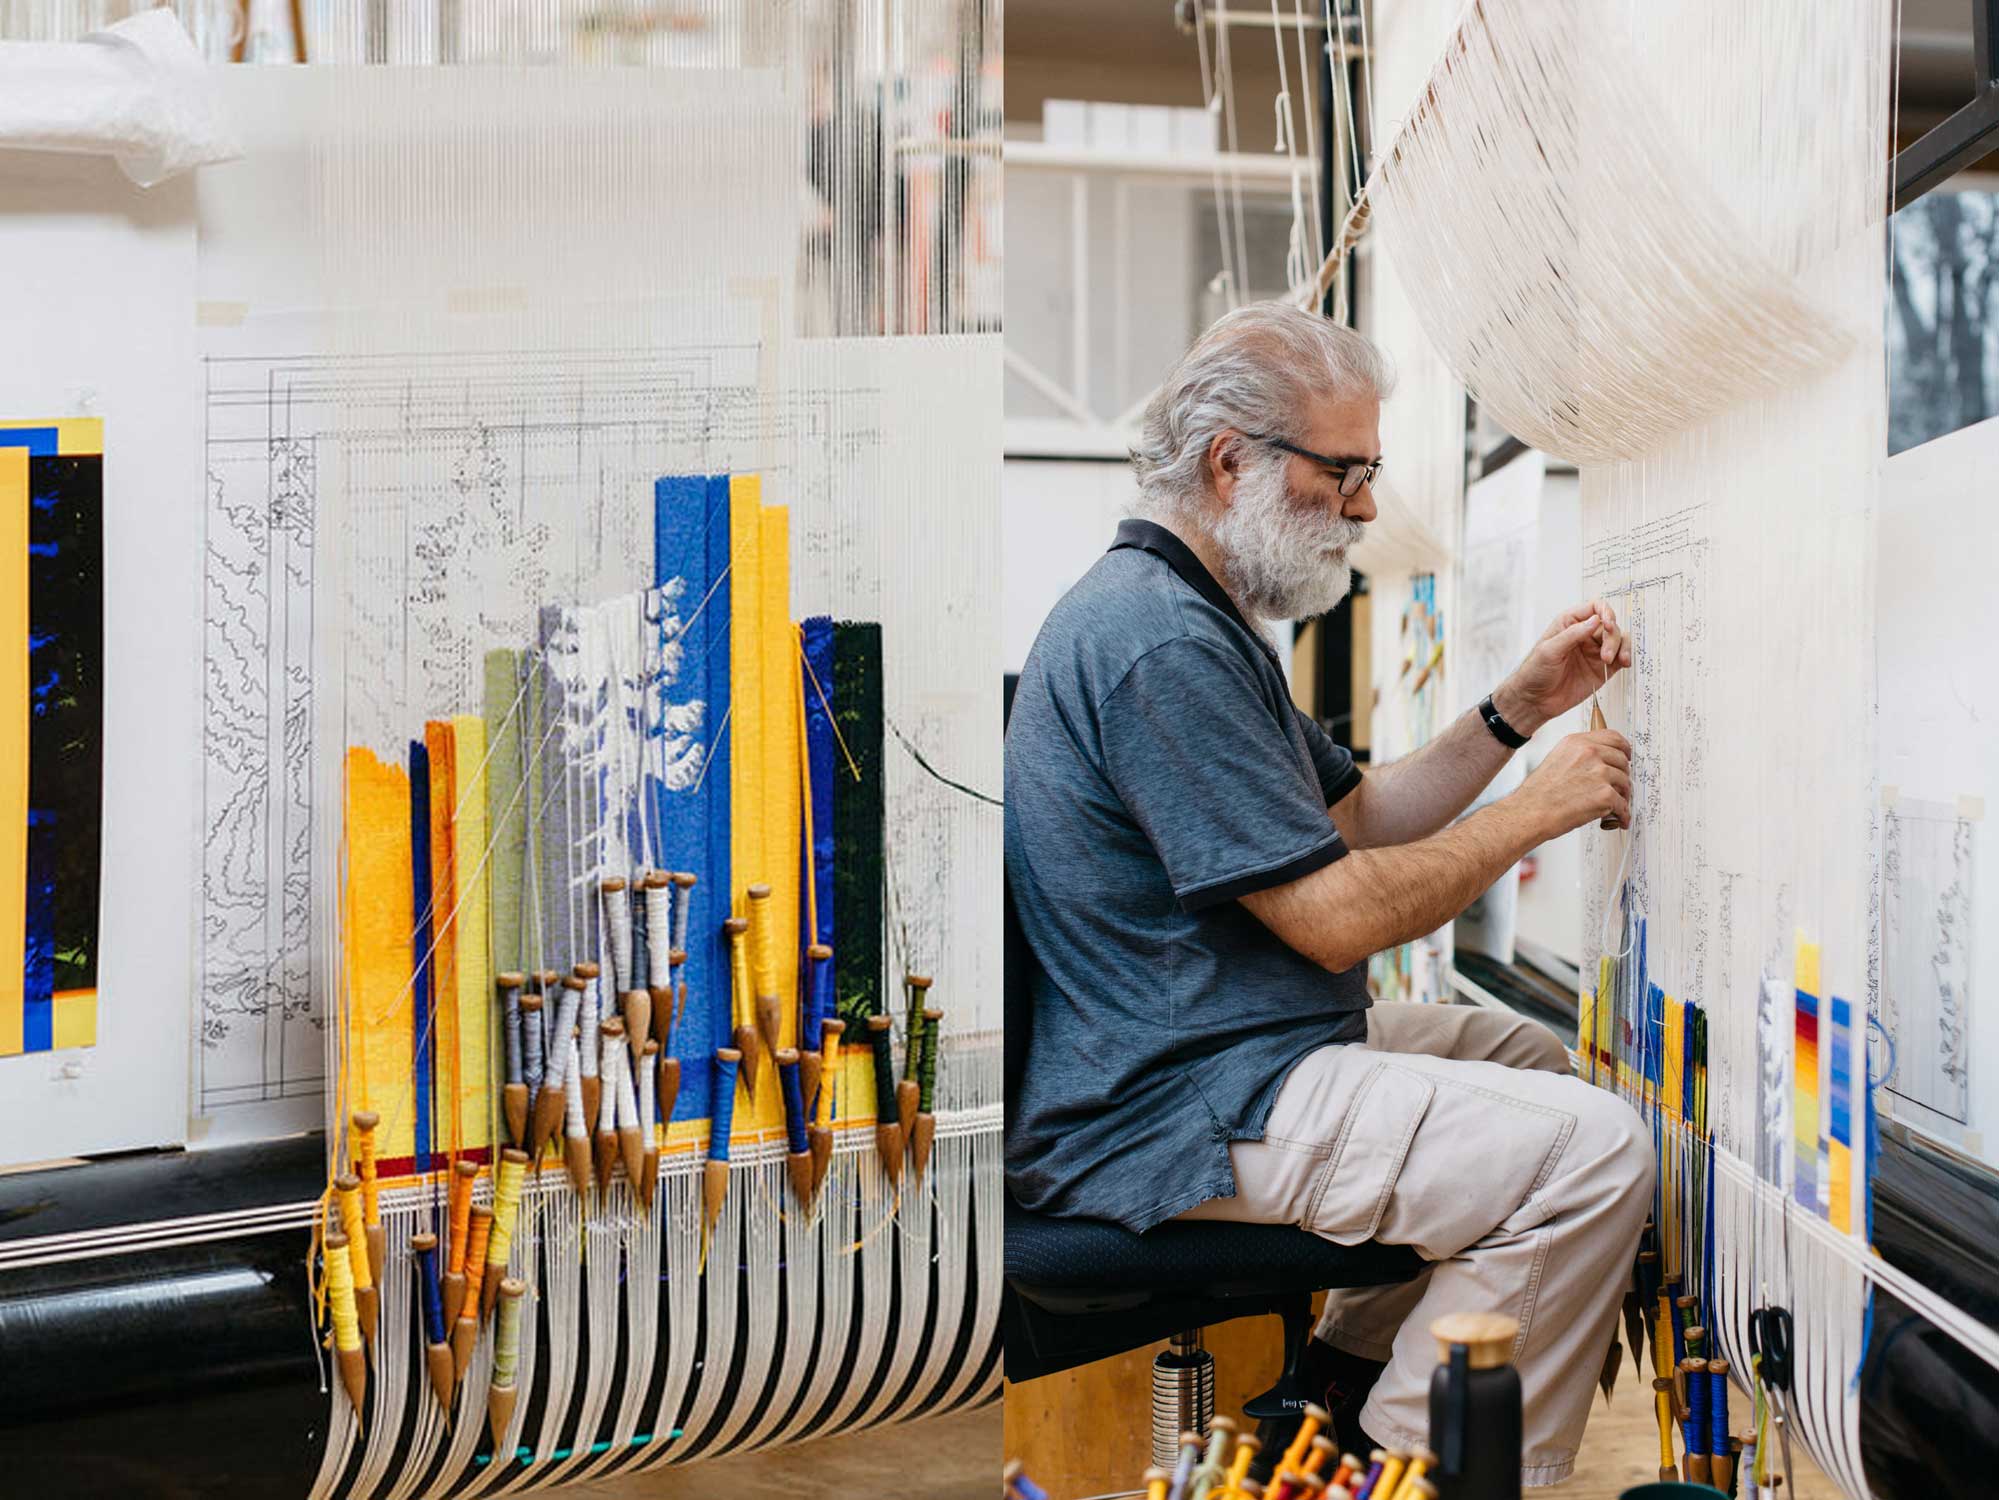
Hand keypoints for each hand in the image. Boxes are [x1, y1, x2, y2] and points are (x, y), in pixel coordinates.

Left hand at [1491, 602, 1630, 735]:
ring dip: (1621, 647)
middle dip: (1612, 636)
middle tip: (1605, 655)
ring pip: (1618, 638)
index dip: (1605, 611)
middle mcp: (1584, 634)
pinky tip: (1624, 662)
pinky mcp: (1602, 667)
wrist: (1535, 701)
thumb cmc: (1534, 672)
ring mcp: (1594, 650)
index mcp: (1569, 623)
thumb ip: (1572, 635)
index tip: (1608, 624)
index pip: (1594, 607)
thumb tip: (1595, 620)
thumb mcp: (1549, 651)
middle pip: (1610, 624)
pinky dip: (1626, 656)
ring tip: (1609, 661)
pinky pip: (1620, 656)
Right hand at [1514, 729, 1630, 838]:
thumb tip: (1599, 764)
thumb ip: (1579, 756)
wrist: (1530, 812)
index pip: (1612, 737)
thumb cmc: (1538, 794)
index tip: (1626, 756)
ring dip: (1623, 796)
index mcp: (1576, 743)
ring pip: (1625, 783)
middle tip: (1619, 787)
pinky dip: (1622, 815)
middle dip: (1623, 776)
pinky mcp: (1605, 794)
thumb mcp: (1556, 760)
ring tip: (1615, 806)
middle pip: (1622, 760)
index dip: (1623, 749)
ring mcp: (1599, 773)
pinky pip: (1623, 805)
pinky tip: (1618, 818)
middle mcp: (1589, 753)